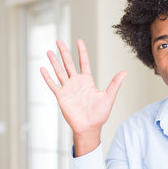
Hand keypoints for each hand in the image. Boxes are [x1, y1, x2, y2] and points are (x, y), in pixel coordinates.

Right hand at [40, 39, 126, 155]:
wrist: (89, 127)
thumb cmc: (100, 115)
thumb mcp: (109, 97)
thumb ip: (115, 83)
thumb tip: (125, 72)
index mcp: (87, 81)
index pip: (84, 62)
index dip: (82, 51)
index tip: (79, 41)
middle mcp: (76, 83)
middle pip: (68, 63)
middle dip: (64, 52)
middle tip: (59, 40)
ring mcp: (68, 89)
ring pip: (59, 71)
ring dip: (54, 62)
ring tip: (48, 51)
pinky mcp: (61, 96)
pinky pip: (53, 85)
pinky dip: (47, 77)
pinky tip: (42, 68)